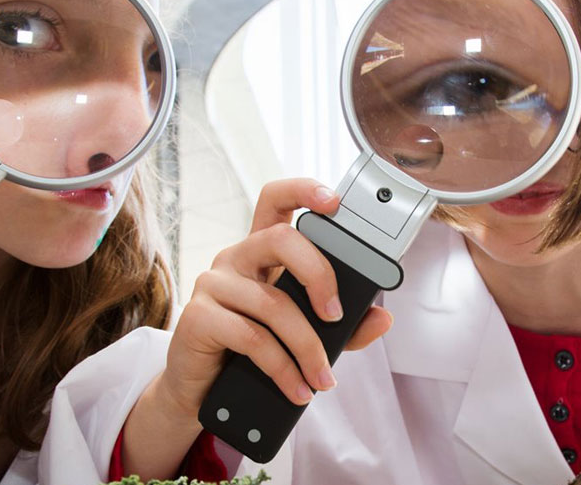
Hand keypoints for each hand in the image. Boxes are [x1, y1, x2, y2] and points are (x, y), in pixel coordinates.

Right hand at [120, 179, 392, 477]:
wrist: (203, 390)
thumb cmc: (253, 352)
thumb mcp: (307, 334)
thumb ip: (345, 325)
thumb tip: (382, 317)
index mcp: (262, 252)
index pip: (276, 201)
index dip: (303, 191)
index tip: (335, 200)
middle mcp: (236, 258)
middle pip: (280, 238)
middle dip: (318, 274)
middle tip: (335, 314)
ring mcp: (213, 284)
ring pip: (272, 303)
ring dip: (307, 347)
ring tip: (321, 378)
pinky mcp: (198, 317)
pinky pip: (251, 337)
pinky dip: (282, 368)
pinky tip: (296, 387)